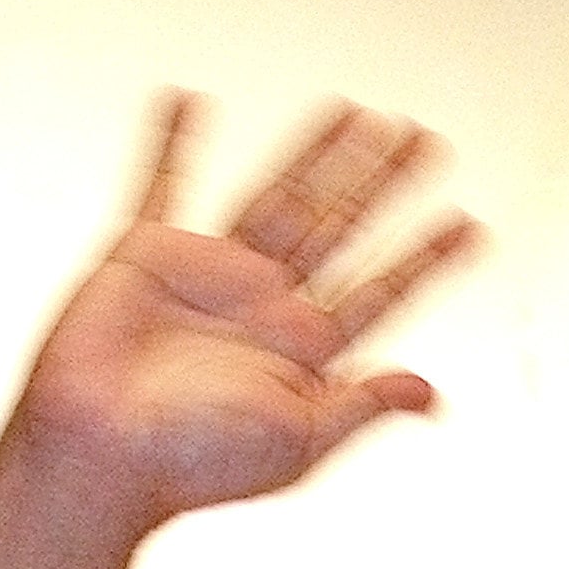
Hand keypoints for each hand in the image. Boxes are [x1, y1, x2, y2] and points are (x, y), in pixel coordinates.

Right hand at [8, 93, 482, 530]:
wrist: (98, 455)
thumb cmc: (191, 465)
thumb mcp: (297, 441)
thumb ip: (362, 407)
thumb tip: (432, 396)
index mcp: (303, 355)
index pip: (379, 294)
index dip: (424, 261)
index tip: (469, 227)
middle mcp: (264, 309)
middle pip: (339, 229)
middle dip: (382, 185)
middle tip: (425, 140)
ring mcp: (209, 277)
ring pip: (277, 196)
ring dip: (315, 154)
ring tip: (356, 111)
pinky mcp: (148, 256)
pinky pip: (162, 185)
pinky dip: (170, 145)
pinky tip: (188, 103)